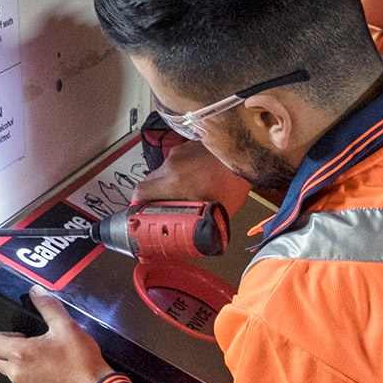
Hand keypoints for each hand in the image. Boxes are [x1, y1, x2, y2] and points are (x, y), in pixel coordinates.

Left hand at [0, 287, 113, 382]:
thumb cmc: (84, 363)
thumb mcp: (68, 327)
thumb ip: (48, 306)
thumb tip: (37, 292)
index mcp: (20, 353)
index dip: (0, 336)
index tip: (17, 336)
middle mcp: (17, 375)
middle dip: (10, 353)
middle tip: (33, 349)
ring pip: (12, 377)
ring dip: (23, 370)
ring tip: (47, 365)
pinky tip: (52, 380)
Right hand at [134, 139, 252, 215]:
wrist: (245, 154)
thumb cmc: (234, 182)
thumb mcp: (217, 210)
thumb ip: (201, 221)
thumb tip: (198, 236)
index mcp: (173, 183)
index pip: (141, 192)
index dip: (138, 204)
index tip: (142, 212)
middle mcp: (171, 166)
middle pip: (150, 182)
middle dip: (155, 196)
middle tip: (165, 206)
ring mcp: (178, 154)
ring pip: (164, 172)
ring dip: (170, 183)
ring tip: (187, 192)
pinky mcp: (186, 146)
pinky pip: (176, 162)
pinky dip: (181, 171)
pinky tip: (197, 178)